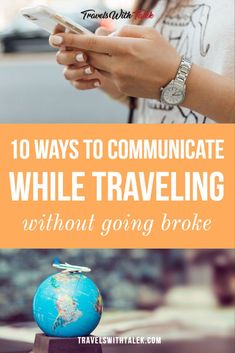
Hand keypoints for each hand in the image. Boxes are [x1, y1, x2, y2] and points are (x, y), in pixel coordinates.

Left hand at [49, 25, 180, 98]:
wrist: (176, 82)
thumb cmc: (164, 54)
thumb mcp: (148, 34)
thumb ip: (124, 31)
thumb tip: (105, 34)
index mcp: (125, 48)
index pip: (92, 43)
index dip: (72, 40)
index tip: (57, 38)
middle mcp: (118, 65)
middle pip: (90, 56)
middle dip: (81, 50)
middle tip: (77, 44)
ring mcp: (119, 79)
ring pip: (97, 67)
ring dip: (96, 59)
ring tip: (106, 54)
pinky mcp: (121, 89)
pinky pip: (107, 77)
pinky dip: (108, 69)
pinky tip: (123, 66)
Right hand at [51, 27, 124, 98]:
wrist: (117, 69)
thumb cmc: (110, 48)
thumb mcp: (109, 39)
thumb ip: (103, 35)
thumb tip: (100, 32)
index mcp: (72, 40)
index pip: (57, 35)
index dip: (56, 35)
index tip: (61, 37)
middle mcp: (68, 55)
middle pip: (60, 57)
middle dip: (70, 57)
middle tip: (84, 56)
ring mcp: (72, 70)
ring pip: (67, 73)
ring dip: (78, 72)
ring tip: (92, 70)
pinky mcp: (78, 81)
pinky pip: (77, 85)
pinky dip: (86, 84)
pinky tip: (98, 81)